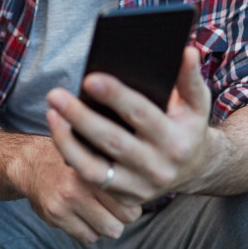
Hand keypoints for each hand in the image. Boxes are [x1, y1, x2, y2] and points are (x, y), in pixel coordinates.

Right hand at [13, 136, 140, 243]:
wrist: (30, 162)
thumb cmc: (71, 159)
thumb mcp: (93, 151)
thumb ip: (115, 166)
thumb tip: (147, 184)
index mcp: (96, 164)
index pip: (132, 197)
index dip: (132, 201)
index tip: (126, 197)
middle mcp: (82, 183)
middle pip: (125, 218)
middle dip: (122, 216)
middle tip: (113, 207)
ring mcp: (67, 201)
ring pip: (108, 230)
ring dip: (106, 225)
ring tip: (98, 211)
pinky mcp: (56, 215)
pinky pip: (88, 237)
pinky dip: (89, 231)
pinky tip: (82, 217)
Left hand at [46, 47, 212, 205]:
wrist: (192, 169)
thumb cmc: (187, 126)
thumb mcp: (196, 103)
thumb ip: (190, 78)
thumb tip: (186, 51)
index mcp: (176, 140)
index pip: (141, 114)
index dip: (115, 96)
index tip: (89, 78)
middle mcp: (158, 167)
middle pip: (112, 142)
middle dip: (81, 117)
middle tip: (55, 95)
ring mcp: (140, 187)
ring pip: (94, 169)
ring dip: (67, 142)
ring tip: (51, 114)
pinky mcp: (124, 197)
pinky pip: (90, 179)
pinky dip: (71, 156)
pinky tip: (58, 132)